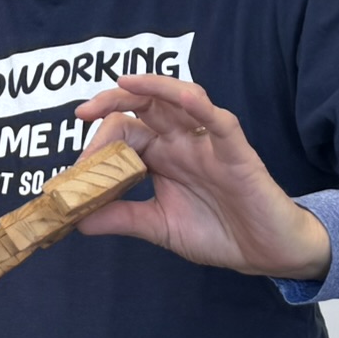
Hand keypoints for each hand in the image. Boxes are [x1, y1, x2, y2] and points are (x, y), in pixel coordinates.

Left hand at [74, 75, 332, 279]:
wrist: (264, 252)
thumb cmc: (217, 232)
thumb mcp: (157, 226)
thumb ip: (121, 218)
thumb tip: (77, 219)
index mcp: (162, 157)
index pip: (124, 132)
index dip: (97, 144)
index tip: (74, 171)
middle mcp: (182, 143)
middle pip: (145, 107)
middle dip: (112, 102)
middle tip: (83, 113)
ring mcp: (209, 144)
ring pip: (180, 100)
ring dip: (151, 88)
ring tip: (122, 85)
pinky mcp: (237, 152)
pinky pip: (220, 120)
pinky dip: (199, 105)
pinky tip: (180, 96)